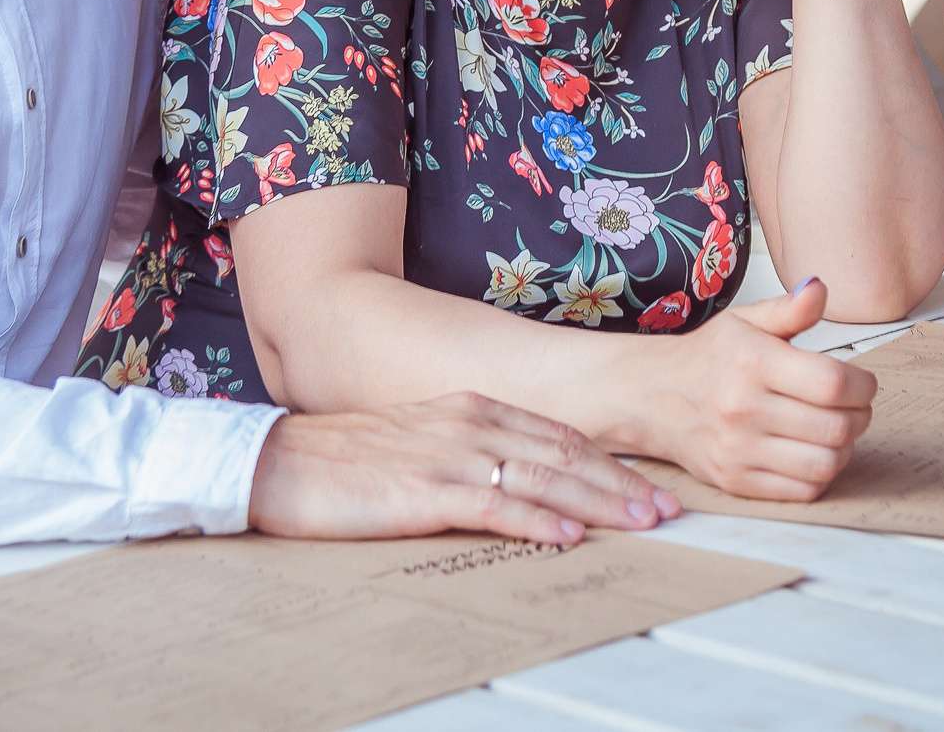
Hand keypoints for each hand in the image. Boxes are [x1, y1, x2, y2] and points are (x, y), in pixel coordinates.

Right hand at [246, 391, 680, 545]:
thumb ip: (469, 457)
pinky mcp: (423, 490)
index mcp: (469, 408)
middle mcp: (467, 423)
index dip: (609, 462)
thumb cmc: (344, 460)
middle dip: (621, 483)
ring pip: (542, 478)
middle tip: (667, 509)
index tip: (648, 486)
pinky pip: (493, 506)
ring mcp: (447, 455)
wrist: (276, 461)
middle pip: (563, 453)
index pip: (558, 435)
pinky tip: (566, 535)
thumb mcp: (418, 444)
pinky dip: (536, 521)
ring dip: (598, 503)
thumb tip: (519, 487)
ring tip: (640, 523)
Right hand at [644, 277, 875, 500]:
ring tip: (836, 429)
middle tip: (854, 406)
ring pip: (825, 464)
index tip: (862, 382)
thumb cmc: (706, 359)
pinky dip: (819, 474)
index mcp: (752, 362)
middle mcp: (744, 408)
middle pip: (836, 427)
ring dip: (844, 448)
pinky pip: (802, 490)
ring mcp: (739, 450)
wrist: (651, 395)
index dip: (862, 385)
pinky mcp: (736, 480)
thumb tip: (820, 290)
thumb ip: (789, 309)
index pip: (833, 383)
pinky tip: (811, 451)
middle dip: (860, 416)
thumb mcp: (745, 322)